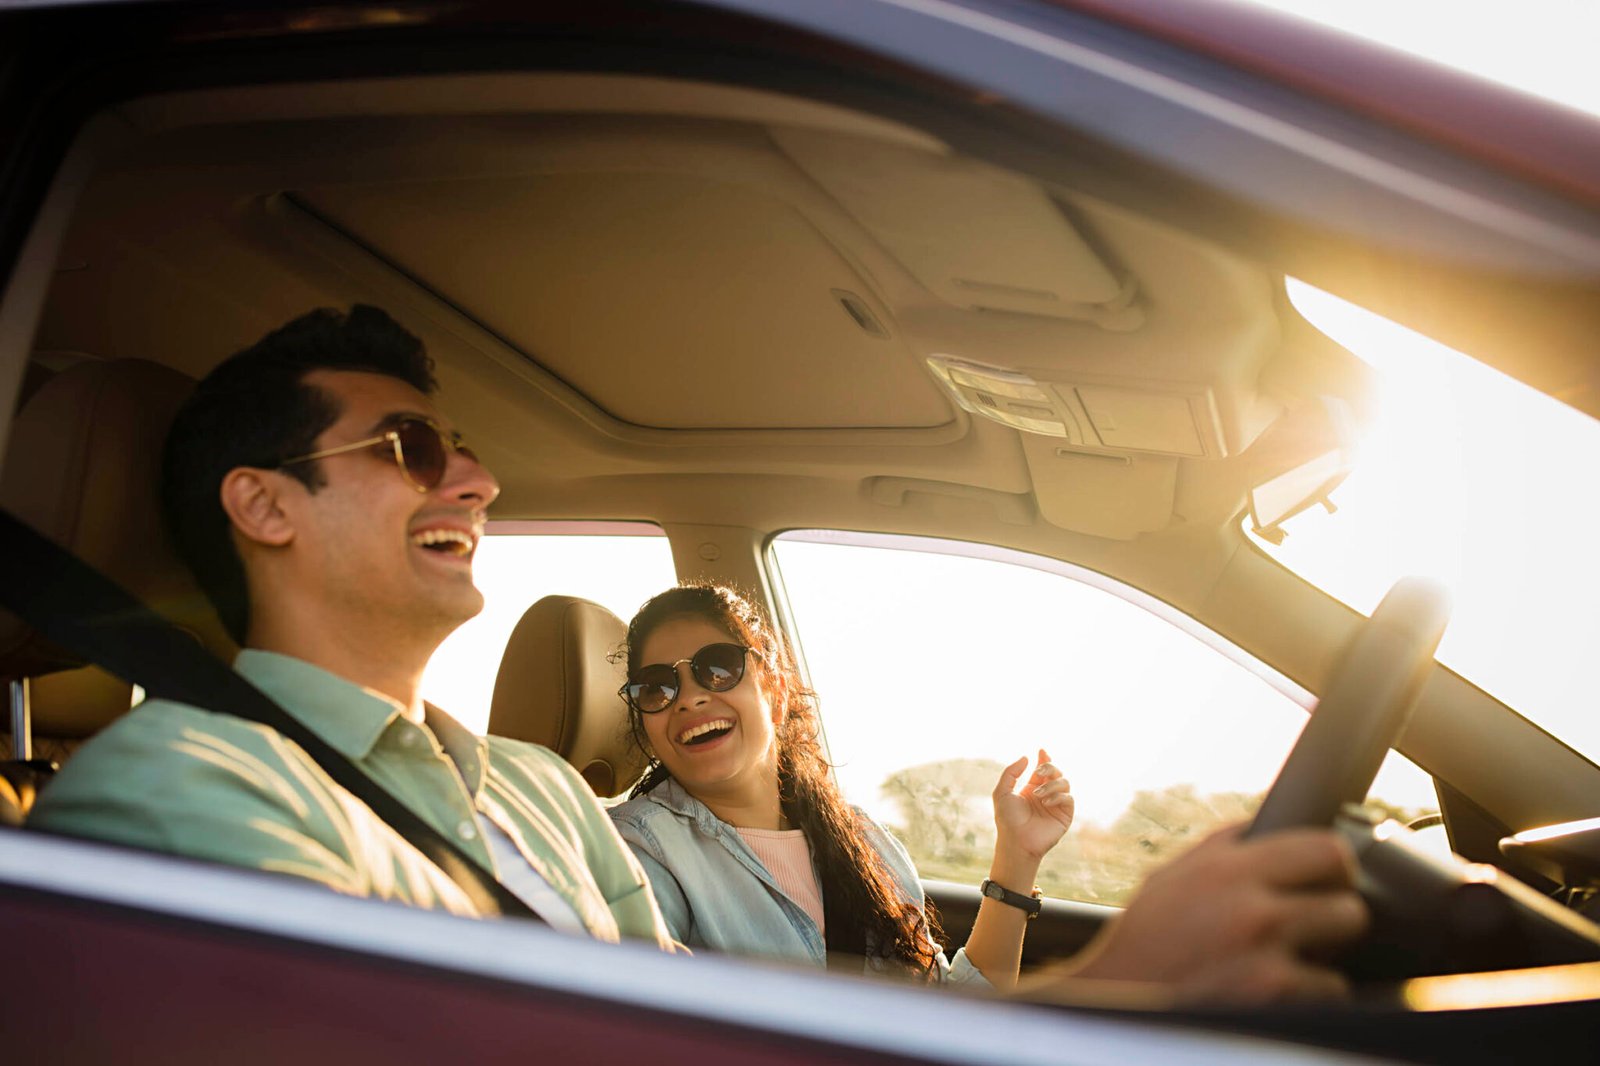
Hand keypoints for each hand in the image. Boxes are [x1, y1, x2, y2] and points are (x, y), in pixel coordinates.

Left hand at [993, 748, 1074, 861]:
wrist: (1016, 841)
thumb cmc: (1007, 819)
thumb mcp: (1002, 792)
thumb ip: (1011, 772)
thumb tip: (1026, 757)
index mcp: (1032, 788)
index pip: (1043, 768)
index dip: (1044, 758)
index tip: (1041, 750)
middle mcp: (1046, 794)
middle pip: (1056, 772)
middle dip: (1049, 767)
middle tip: (1039, 771)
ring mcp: (1056, 804)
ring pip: (1065, 782)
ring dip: (1052, 784)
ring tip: (1038, 794)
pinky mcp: (1065, 815)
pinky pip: (1068, 798)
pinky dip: (1058, 796)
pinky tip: (1045, 802)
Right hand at [1026, 825, 1366, 1004]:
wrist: (1114, 999)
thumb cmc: (1143, 943)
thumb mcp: (1172, 877)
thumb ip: (1224, 850)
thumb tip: (1270, 828)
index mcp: (1227, 867)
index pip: (1326, 848)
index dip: (1336, 868)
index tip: (1329, 882)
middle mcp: (1250, 908)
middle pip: (1349, 907)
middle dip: (1333, 924)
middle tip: (1310, 934)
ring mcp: (1264, 956)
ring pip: (1340, 960)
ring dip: (1318, 969)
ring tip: (1282, 969)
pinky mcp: (1270, 999)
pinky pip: (1324, 997)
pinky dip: (1304, 1002)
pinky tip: (1271, 998)